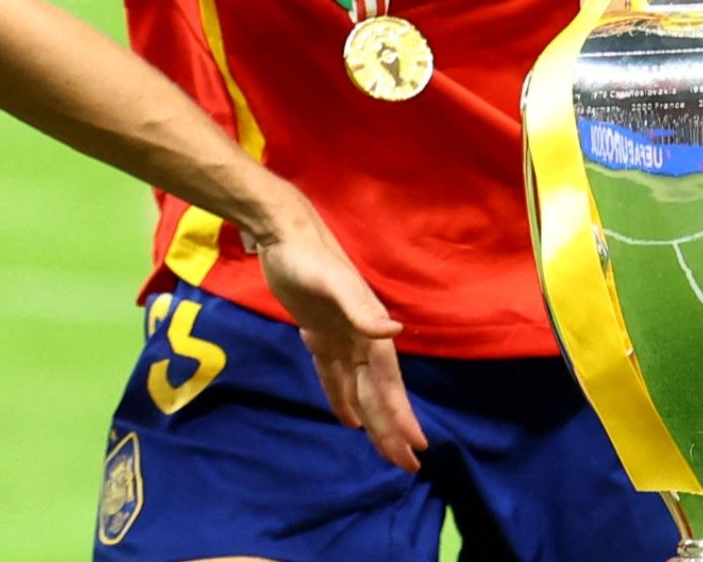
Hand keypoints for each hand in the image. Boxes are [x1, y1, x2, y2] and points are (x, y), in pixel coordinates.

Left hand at [258, 207, 425, 471]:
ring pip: (359, 390)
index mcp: (369, 332)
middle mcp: (360, 340)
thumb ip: (361, 308)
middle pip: (378, 394)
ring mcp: (341, 339)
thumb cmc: (309, 259)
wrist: (285, 236)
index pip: (389, 384)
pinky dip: (341, 399)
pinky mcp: (319, 336)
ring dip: (372, 420)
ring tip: (384, 451)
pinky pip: (334, 376)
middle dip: (393, 429)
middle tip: (407, 466)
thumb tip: (395, 332)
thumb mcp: (333, 282)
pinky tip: (347, 420)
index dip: (402, 416)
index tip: (417, 446)